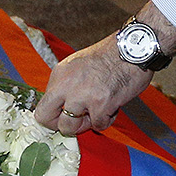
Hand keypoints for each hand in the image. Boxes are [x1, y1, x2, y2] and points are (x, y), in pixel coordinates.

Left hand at [35, 36, 150, 135]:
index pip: (41, 107)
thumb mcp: (79, 65)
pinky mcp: (101, 104)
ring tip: (97, 113)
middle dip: (61, 126)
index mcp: (60, 74)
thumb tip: (63, 106)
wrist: (134, 48)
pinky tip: (113, 106)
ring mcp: (82, 95)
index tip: (64, 118)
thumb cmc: (112, 55)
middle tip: (77, 122)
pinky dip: (107, 119)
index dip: (53, 117)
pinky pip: (98, 125)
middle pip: (47, 120)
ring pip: (70, 127)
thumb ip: (67, 84)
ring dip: (85, 125)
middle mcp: (66, 85)